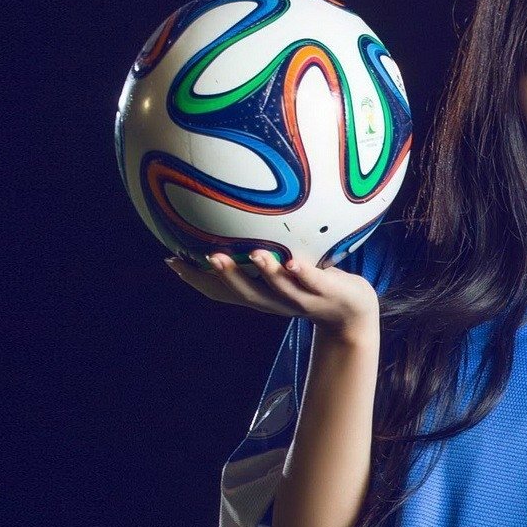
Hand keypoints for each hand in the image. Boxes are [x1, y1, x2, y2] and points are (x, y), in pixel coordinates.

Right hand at [166, 247, 380, 337]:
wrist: (354, 310)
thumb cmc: (313, 283)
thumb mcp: (282, 267)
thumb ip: (259, 249)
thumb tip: (237, 217)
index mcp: (261, 296)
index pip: (223, 291)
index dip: (197, 279)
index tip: (172, 260)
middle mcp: (277, 301)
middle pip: (247, 294)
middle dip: (227, 277)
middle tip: (207, 257)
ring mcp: (303, 299)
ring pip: (280, 290)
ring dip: (266, 274)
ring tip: (254, 255)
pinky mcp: (328, 294)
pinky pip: (314, 283)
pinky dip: (303, 275)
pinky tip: (294, 262)